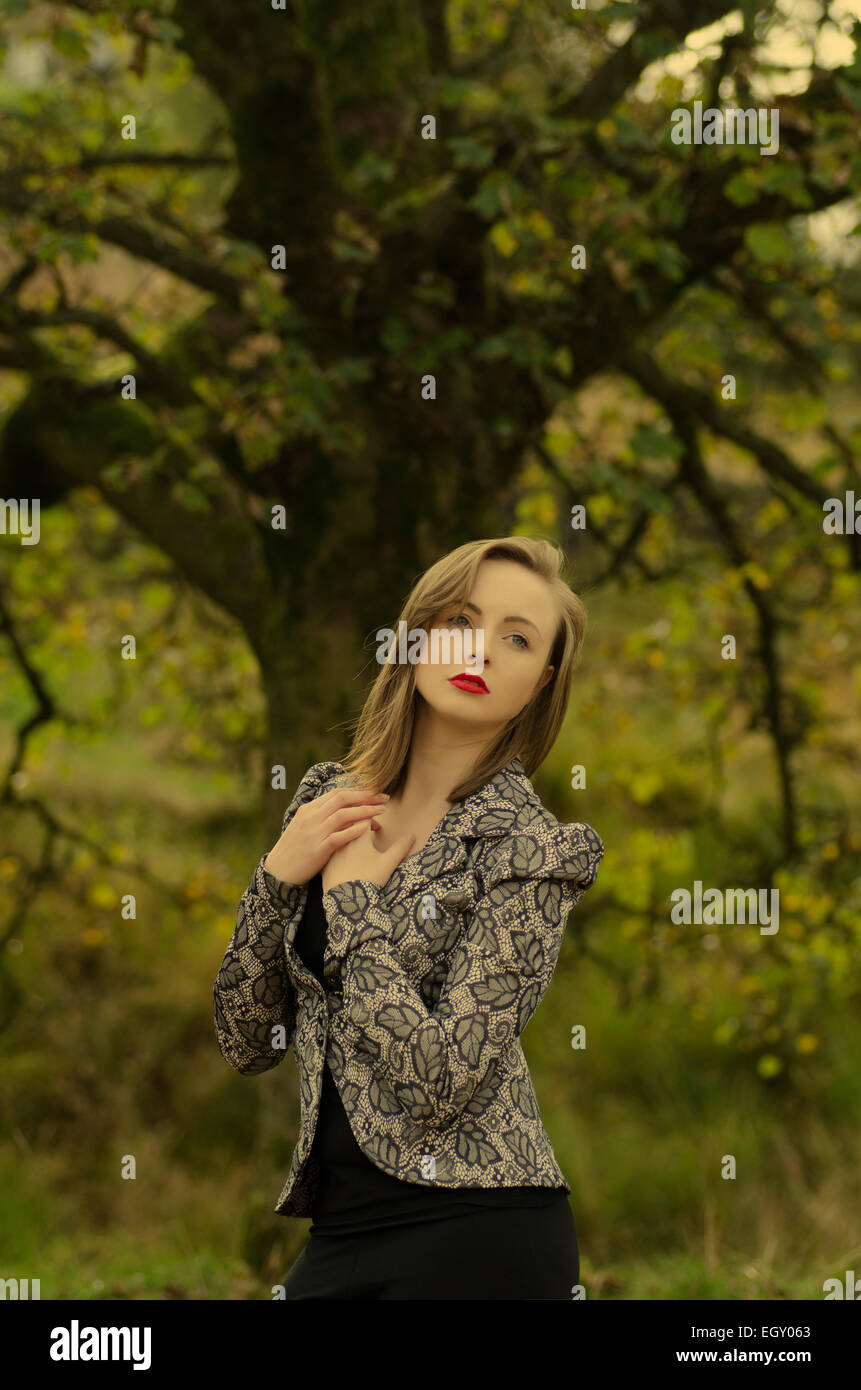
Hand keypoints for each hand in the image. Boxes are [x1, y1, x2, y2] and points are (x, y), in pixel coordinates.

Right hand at [262, 786, 389, 885]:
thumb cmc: (295, 850)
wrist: (279, 871)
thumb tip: (344, 811)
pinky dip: (353, 830)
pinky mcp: (317, 849)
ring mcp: (314, 832)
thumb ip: (321, 817)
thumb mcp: (304, 827)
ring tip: (381, 811)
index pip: (336, 793)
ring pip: (343, 815)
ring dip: (365, 811)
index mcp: (308, 810)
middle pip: (342, 799)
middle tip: (384, 797)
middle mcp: (311, 817)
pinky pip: (338, 836)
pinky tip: (367, 828)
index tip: (374, 792)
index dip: (358, 791)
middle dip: (366, 796)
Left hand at [321, 817, 415, 892]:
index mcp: (358, 833)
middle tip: (370, 826)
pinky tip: (345, 855)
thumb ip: (401, 847)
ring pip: (338, 832)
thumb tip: (411, 836)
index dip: (373, 812)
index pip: (365, 812)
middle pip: (350, 819)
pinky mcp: (324, 860)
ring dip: (348, 831)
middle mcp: (342, 837)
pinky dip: (338, 845)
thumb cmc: (369, 880)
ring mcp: (331, 848)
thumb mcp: (388, 863)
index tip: (379, 818)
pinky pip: (330, 847)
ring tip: (358, 840)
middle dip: (360, 818)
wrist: (347, 902)